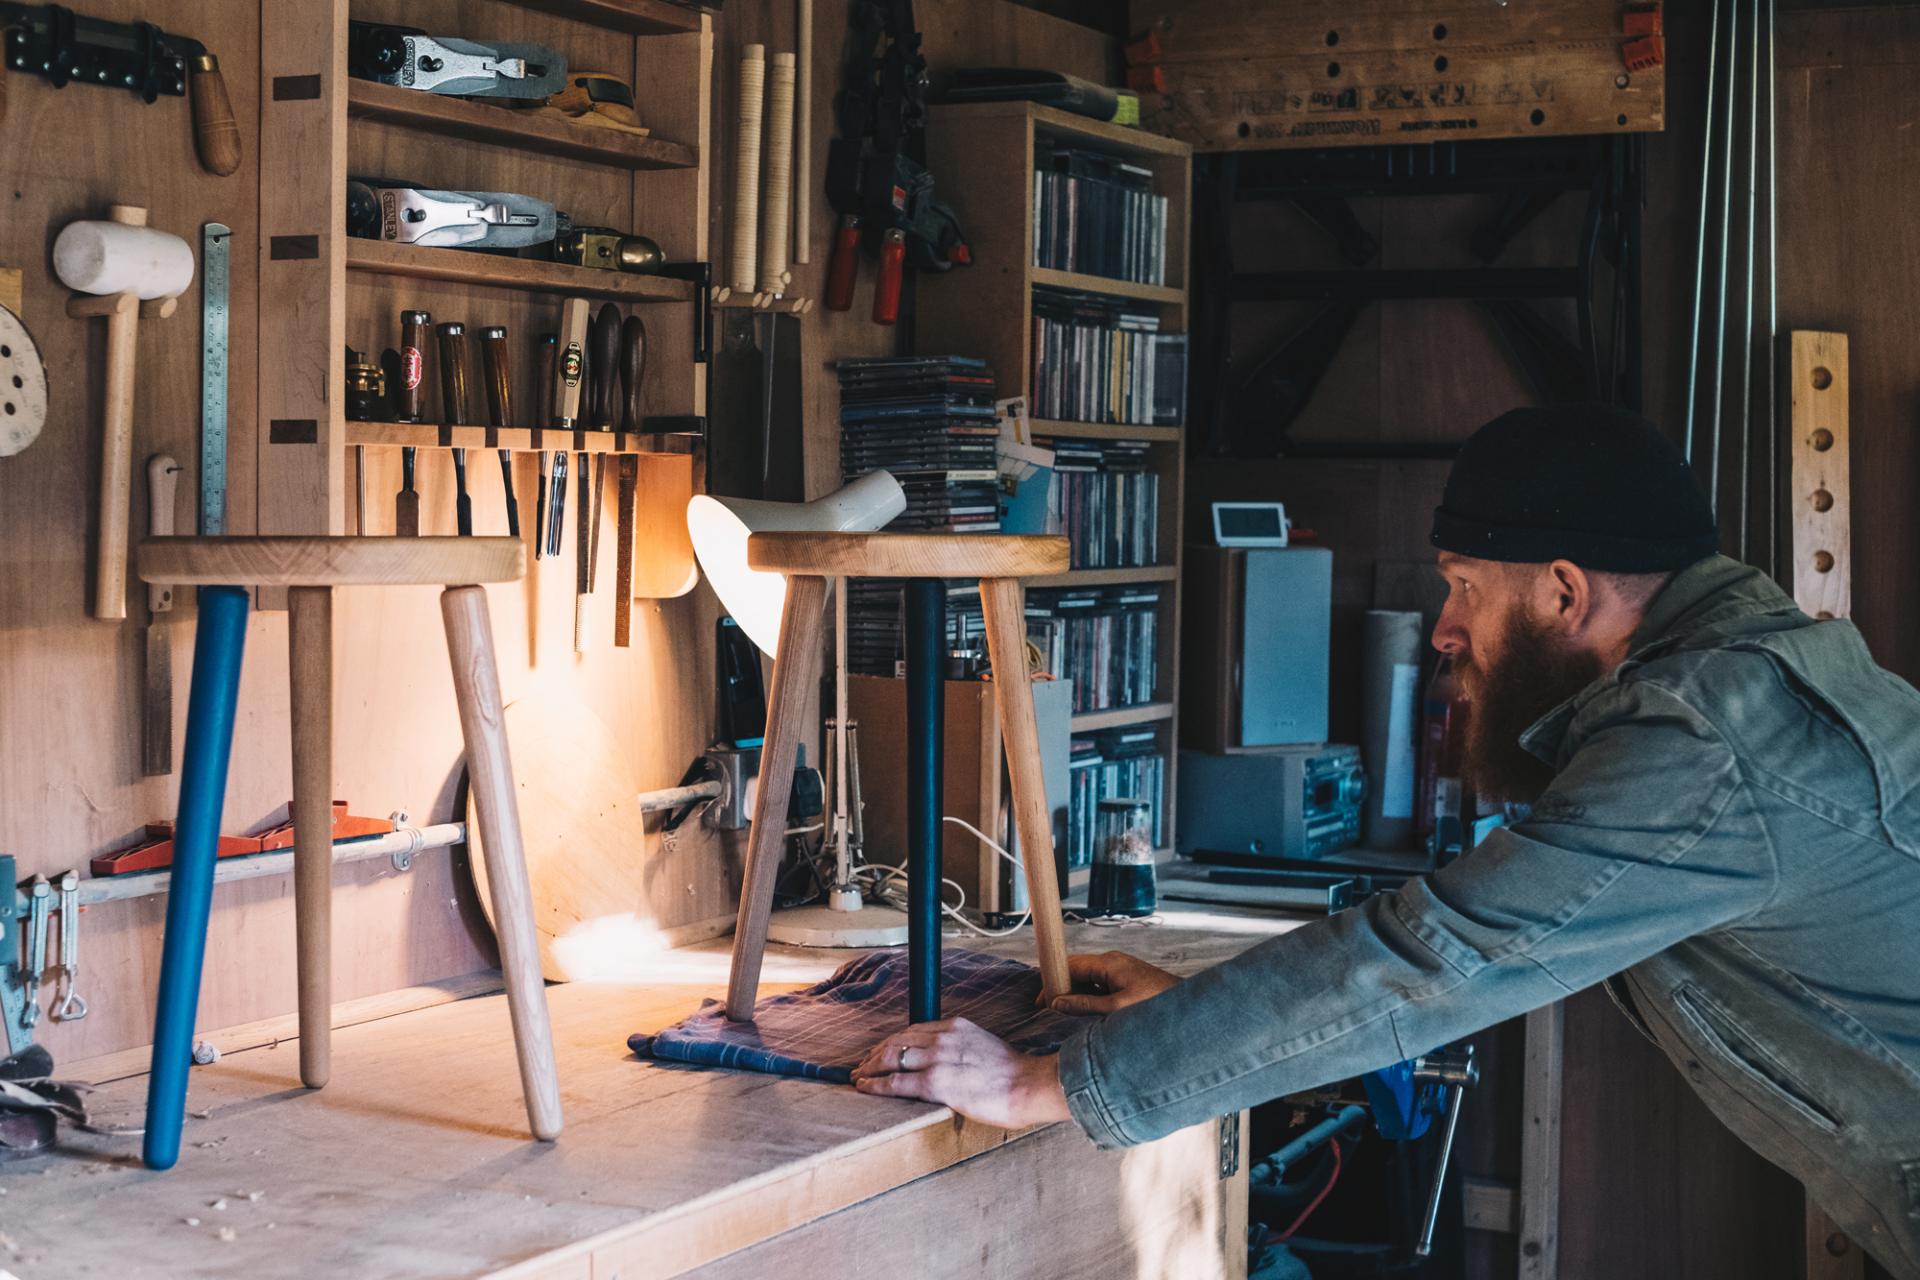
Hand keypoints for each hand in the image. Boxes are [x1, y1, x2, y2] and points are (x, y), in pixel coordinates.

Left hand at [850, 1018, 1071, 1128]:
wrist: (1029, 1085)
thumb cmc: (1013, 1075)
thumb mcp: (984, 1048)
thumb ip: (962, 1050)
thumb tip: (949, 1065)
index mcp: (956, 1027)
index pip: (913, 1030)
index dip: (892, 1041)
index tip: (881, 1051)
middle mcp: (944, 1037)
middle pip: (897, 1040)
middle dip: (875, 1053)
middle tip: (862, 1065)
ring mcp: (939, 1058)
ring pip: (891, 1056)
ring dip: (870, 1067)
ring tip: (858, 1077)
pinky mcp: (936, 1081)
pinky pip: (896, 1081)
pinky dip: (876, 1084)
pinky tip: (865, 1088)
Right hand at [1049, 951, 1179, 1015]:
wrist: (1189, 1008)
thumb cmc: (1156, 1004)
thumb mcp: (1117, 1008)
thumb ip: (1086, 1005)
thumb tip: (1057, 1003)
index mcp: (1109, 963)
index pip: (1070, 965)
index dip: (1052, 981)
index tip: (1041, 1001)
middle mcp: (1113, 962)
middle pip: (1077, 970)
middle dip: (1061, 988)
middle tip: (1047, 1010)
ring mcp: (1120, 971)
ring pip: (1088, 979)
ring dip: (1075, 994)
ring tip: (1063, 1015)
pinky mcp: (1127, 981)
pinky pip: (1101, 986)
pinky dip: (1089, 997)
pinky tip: (1086, 1013)